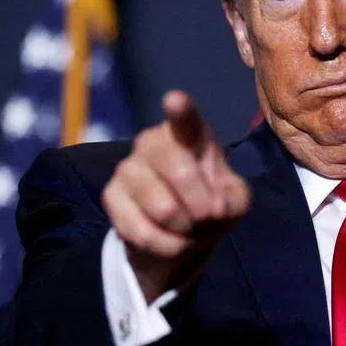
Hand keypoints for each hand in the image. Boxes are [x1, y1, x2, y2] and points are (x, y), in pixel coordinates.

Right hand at [101, 90, 251, 302]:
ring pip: (163, 207)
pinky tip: (172, 240)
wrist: (179, 235)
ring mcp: (127, 168)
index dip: (180, 110)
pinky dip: (168, 245)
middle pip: (179, 171)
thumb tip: (213, 207)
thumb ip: (233, 198)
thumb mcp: (234, 200)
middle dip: (202, 206)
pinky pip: (143, 232)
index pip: (184, 120)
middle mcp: (152, 141)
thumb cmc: (211, 203)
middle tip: (208, 216)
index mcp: (188, 134)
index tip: (175, 100)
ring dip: (186, 229)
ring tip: (189, 227)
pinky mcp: (110, 196)